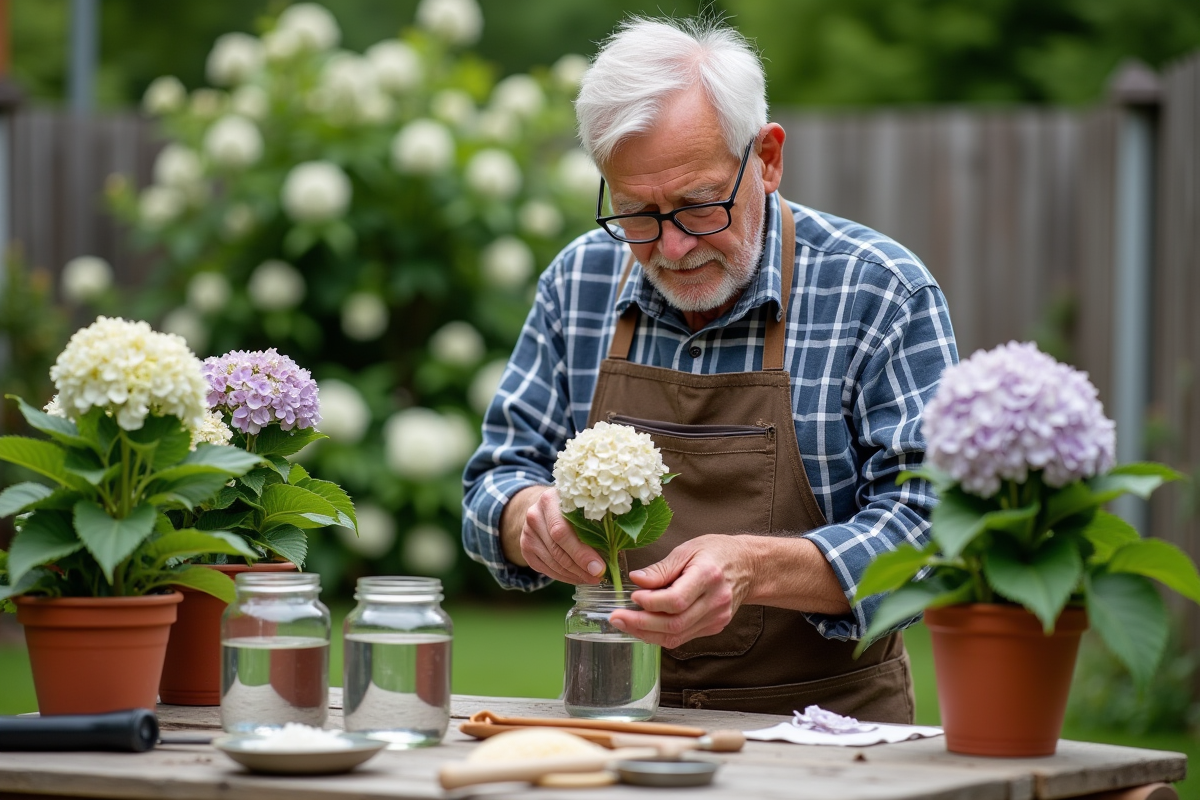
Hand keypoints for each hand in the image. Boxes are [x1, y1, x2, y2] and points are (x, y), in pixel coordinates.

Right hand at [502, 486, 605, 583]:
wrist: (545, 507)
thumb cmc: (572, 507)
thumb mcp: (582, 505)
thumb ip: (595, 521)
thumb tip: (615, 551)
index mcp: (550, 499)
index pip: (562, 530)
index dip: (581, 552)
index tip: (600, 567)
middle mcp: (534, 515)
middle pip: (556, 548)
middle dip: (579, 567)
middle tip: (597, 577)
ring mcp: (527, 533)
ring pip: (551, 561)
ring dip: (573, 574)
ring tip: (591, 579)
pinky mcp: (525, 548)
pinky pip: (544, 569)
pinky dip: (562, 576)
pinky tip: (577, 577)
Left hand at [609, 534, 753, 648]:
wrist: (748, 566)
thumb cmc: (716, 552)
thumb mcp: (687, 549)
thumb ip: (661, 568)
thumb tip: (636, 580)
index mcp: (708, 576)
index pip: (677, 600)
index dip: (651, 603)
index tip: (633, 597)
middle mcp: (715, 601)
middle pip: (675, 623)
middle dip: (641, 624)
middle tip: (617, 618)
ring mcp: (716, 618)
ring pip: (677, 636)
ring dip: (647, 633)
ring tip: (625, 623)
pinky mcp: (714, 627)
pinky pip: (683, 637)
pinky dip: (661, 634)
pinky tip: (645, 626)